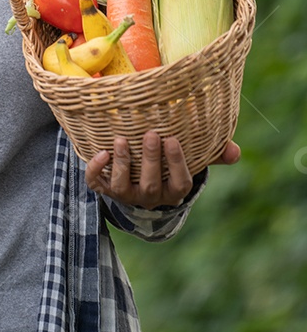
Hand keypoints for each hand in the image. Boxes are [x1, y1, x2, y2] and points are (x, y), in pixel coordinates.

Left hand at [85, 131, 240, 209]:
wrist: (137, 178)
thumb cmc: (169, 163)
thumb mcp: (191, 159)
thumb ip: (213, 154)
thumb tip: (235, 151)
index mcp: (172, 191)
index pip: (179, 184)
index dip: (177, 165)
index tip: (173, 140)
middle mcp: (149, 197)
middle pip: (150, 186)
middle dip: (151, 161)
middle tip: (151, 135)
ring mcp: (126, 194)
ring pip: (122, 187)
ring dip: (122, 164)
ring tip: (122, 140)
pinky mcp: (105, 187)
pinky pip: (97, 185)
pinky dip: (96, 170)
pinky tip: (100, 152)